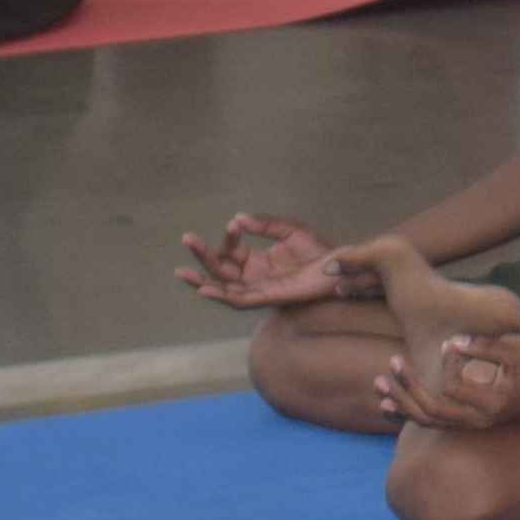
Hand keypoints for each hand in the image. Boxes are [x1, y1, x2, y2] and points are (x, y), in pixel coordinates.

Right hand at [176, 214, 348, 310]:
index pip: (231, 250)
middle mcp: (253, 277)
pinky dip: (221, 296)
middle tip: (186, 238)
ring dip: (201, 281)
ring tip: (181, 272)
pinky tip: (205, 289)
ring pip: (223, 288)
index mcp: (256, 260)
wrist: (338, 267)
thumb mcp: (289, 229)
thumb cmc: (317, 250)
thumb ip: (264, 224)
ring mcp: (259, 288)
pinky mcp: (268, 298)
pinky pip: (239, 301)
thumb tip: (237, 219)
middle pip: (219, 269)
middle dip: (202, 255)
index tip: (234, 225)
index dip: (229, 237)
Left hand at [380, 329, 519, 431]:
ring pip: (427, 421)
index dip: (445, 363)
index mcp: (491, 403)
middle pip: (431, 411)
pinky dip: (408, 413)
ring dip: (401, 403)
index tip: (449, 343)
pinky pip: (432, 422)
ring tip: (378, 385)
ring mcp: (472, 424)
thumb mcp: (516, 348)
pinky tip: (387, 404)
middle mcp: (478, 420)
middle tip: (392, 362)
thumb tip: (448, 343)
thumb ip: (483, 346)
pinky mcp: (466, 421)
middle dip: (407, 387)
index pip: (452, 387)